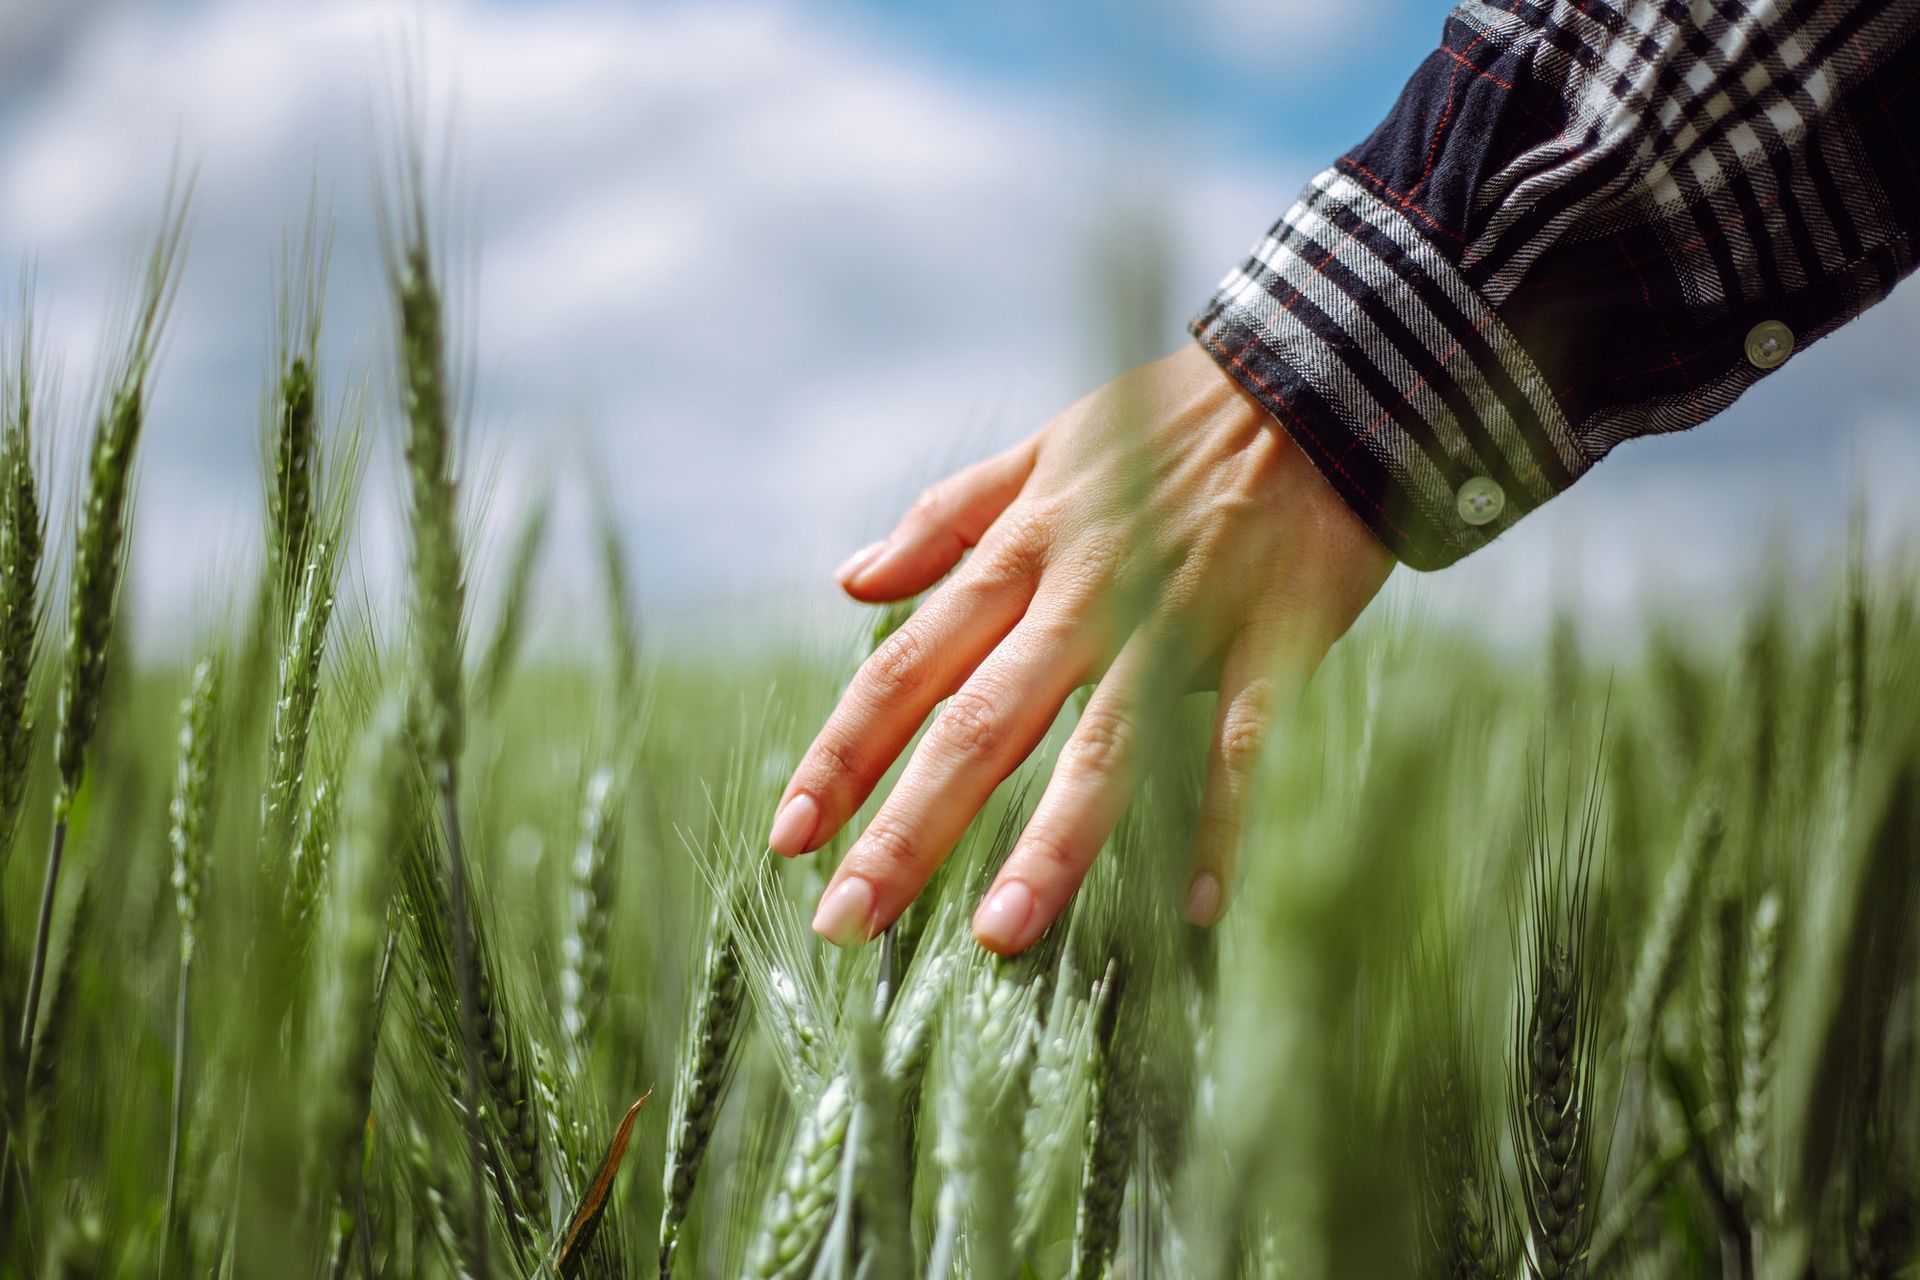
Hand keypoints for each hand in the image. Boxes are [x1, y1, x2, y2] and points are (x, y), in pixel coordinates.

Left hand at [768, 340, 1393, 953]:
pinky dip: (1218, 820)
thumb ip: (946, 518)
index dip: (843, 753)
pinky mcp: (1271, 638)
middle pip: (978, 721)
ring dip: (1048, 844)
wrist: (1320, 374)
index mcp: (1021, 552)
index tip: (791, 835)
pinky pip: (1237, 742)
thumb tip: (851, 580)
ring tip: (997, 936)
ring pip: (1102, 744)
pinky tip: (1194, 907)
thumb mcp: (1043, 449)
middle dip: (907, 827)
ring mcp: (1178, 619)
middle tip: (846, 921)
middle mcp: (1084, 593)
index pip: (907, 667)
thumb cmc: (1172, 417)